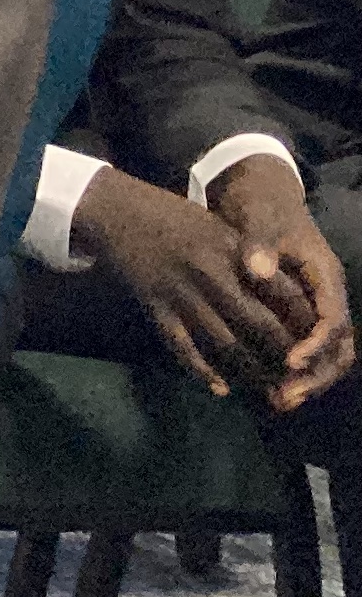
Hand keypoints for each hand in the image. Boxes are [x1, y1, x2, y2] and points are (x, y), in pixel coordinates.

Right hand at [71, 164, 324, 400]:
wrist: (116, 209)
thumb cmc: (172, 215)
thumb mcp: (218, 227)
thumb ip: (248, 258)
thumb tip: (285, 293)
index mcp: (233, 252)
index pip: (282, 293)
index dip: (303, 321)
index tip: (314, 340)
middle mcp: (212, 275)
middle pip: (259, 324)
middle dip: (282, 354)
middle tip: (298, 376)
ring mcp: (182, 293)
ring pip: (225, 342)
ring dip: (249, 371)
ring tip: (268, 390)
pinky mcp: (156, 306)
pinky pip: (183, 346)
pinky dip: (202, 370)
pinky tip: (219, 387)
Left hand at [207, 153, 352, 409]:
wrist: (261, 195)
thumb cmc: (263, 206)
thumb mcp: (261, 220)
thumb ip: (260, 245)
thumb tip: (258, 270)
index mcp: (325, 276)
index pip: (333, 320)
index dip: (315, 344)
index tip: (290, 363)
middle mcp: (328, 296)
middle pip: (339, 348)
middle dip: (316, 375)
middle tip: (285, 397)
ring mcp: (317, 306)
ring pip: (329, 355)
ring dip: (309, 380)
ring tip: (280, 401)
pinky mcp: (300, 313)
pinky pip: (310, 349)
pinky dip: (297, 371)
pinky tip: (271, 387)